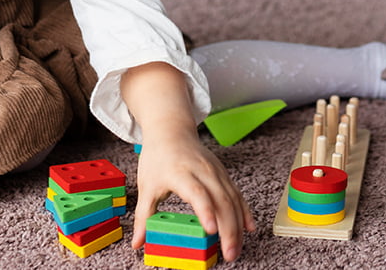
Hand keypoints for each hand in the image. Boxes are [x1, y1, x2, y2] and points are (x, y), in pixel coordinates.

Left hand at [131, 128, 253, 261]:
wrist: (172, 131)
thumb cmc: (158, 158)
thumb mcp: (146, 187)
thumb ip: (144, 216)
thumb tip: (137, 243)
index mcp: (181, 173)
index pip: (197, 193)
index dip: (206, 211)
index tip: (211, 230)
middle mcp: (203, 172)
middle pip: (221, 200)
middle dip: (228, 229)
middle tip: (229, 254)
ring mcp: (216, 172)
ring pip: (233, 200)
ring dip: (238, 226)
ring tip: (235, 250)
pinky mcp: (223, 174)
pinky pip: (237, 195)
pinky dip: (244, 212)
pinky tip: (249, 228)